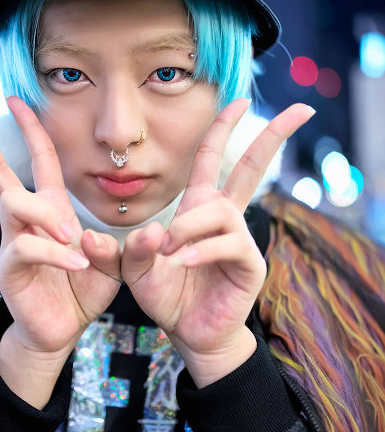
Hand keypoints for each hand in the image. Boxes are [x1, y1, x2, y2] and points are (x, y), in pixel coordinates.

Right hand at [0, 96, 120, 403]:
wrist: (63, 328)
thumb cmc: (83, 288)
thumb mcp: (111, 262)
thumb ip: (114, 245)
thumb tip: (91, 237)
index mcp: (49, 208)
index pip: (39, 159)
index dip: (30, 129)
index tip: (16, 99)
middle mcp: (25, 219)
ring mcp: (13, 241)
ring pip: (14, 203)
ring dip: (47, 213)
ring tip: (73, 235)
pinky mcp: (11, 269)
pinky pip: (28, 247)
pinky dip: (56, 253)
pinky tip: (78, 265)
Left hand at [121, 99, 315, 387]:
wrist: (187, 331)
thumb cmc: (166, 293)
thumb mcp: (134, 268)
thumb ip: (130, 249)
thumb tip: (151, 232)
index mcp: (200, 207)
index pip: (211, 158)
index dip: (223, 128)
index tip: (241, 100)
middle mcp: (225, 216)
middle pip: (251, 167)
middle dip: (274, 136)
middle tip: (301, 109)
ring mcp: (240, 238)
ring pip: (220, 212)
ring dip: (188, 228)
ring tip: (166, 252)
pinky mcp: (249, 263)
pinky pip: (228, 244)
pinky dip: (200, 251)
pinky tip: (181, 262)